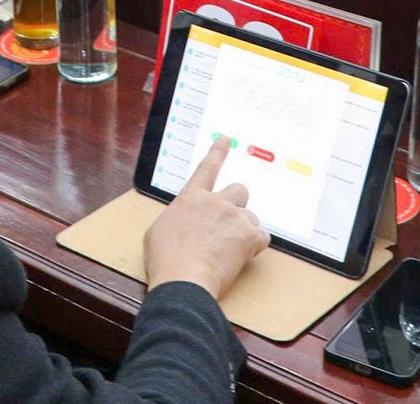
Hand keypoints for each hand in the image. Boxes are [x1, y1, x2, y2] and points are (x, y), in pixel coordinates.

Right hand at [142, 138, 268, 298]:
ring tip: (229, 250)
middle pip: (239, 190)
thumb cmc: (166, 260)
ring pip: (251, 216)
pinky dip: (255, 247)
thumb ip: (176, 218)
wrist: (183, 279)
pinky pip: (262, 236)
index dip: (218, 152)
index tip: (227, 141)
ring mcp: (234, 217)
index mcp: (191, 198)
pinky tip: (242, 257)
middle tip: (230, 223)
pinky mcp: (248, 235)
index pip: (207, 168)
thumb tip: (183, 222)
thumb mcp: (158, 231)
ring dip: (245, 230)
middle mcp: (215, 201)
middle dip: (238, 204)